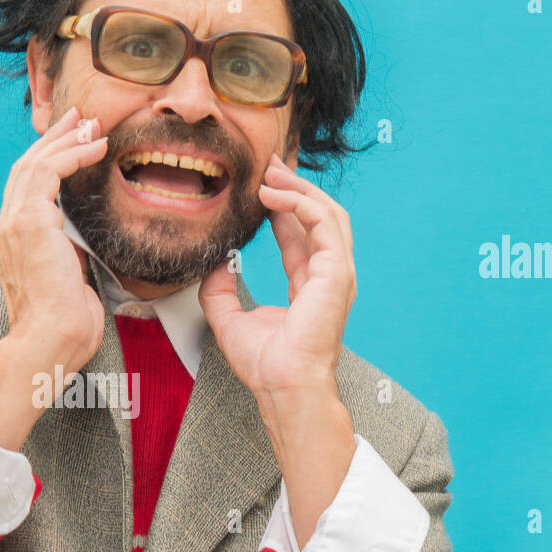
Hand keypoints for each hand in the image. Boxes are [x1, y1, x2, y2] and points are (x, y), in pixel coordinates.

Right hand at [0, 106, 108, 449]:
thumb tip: (87, 240)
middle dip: (55, 139)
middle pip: (27, 168)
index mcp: (13, 242)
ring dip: (66, 140)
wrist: (50, 343)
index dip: (50, 160)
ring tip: (91, 125)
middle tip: (80, 119)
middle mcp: (7, 228)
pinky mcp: (30, 223)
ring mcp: (15, 224)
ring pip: (36, 164)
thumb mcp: (71, 279)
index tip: (74, 143)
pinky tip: (95, 146)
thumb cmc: (65, 326)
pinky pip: (50, 173)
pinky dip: (73, 154)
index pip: (27, 188)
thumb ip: (72, 253)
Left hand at [198, 153, 356, 398]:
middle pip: (318, 215)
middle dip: (294, 186)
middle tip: (268, 165)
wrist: (282, 386)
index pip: (299, 233)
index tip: (262, 184)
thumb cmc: (265, 365)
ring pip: (326, 212)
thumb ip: (219, 290)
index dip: (283, 205)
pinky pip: (322, 222)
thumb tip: (214, 264)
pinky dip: (299, 202)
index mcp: (309, 284)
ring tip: (269, 173)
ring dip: (298, 188)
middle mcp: (328, 275)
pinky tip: (271, 197)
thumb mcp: (228, 320)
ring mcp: (337, 273)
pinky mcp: (337, 272)